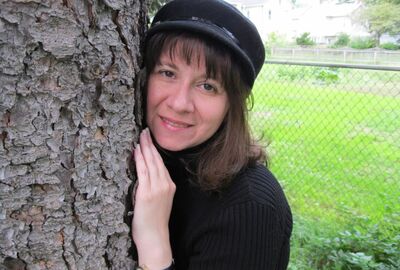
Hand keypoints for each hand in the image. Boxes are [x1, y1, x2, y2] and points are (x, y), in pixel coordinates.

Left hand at [132, 128, 175, 268]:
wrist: (155, 237)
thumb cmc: (154, 222)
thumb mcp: (160, 201)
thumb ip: (155, 188)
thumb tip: (145, 176)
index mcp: (169, 186)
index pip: (161, 163)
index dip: (155, 150)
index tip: (150, 140)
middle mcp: (165, 184)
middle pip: (157, 159)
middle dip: (151, 144)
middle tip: (145, 131)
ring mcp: (157, 188)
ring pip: (151, 162)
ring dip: (145, 147)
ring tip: (141, 136)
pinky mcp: (147, 192)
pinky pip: (143, 171)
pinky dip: (140, 159)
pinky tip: (136, 150)